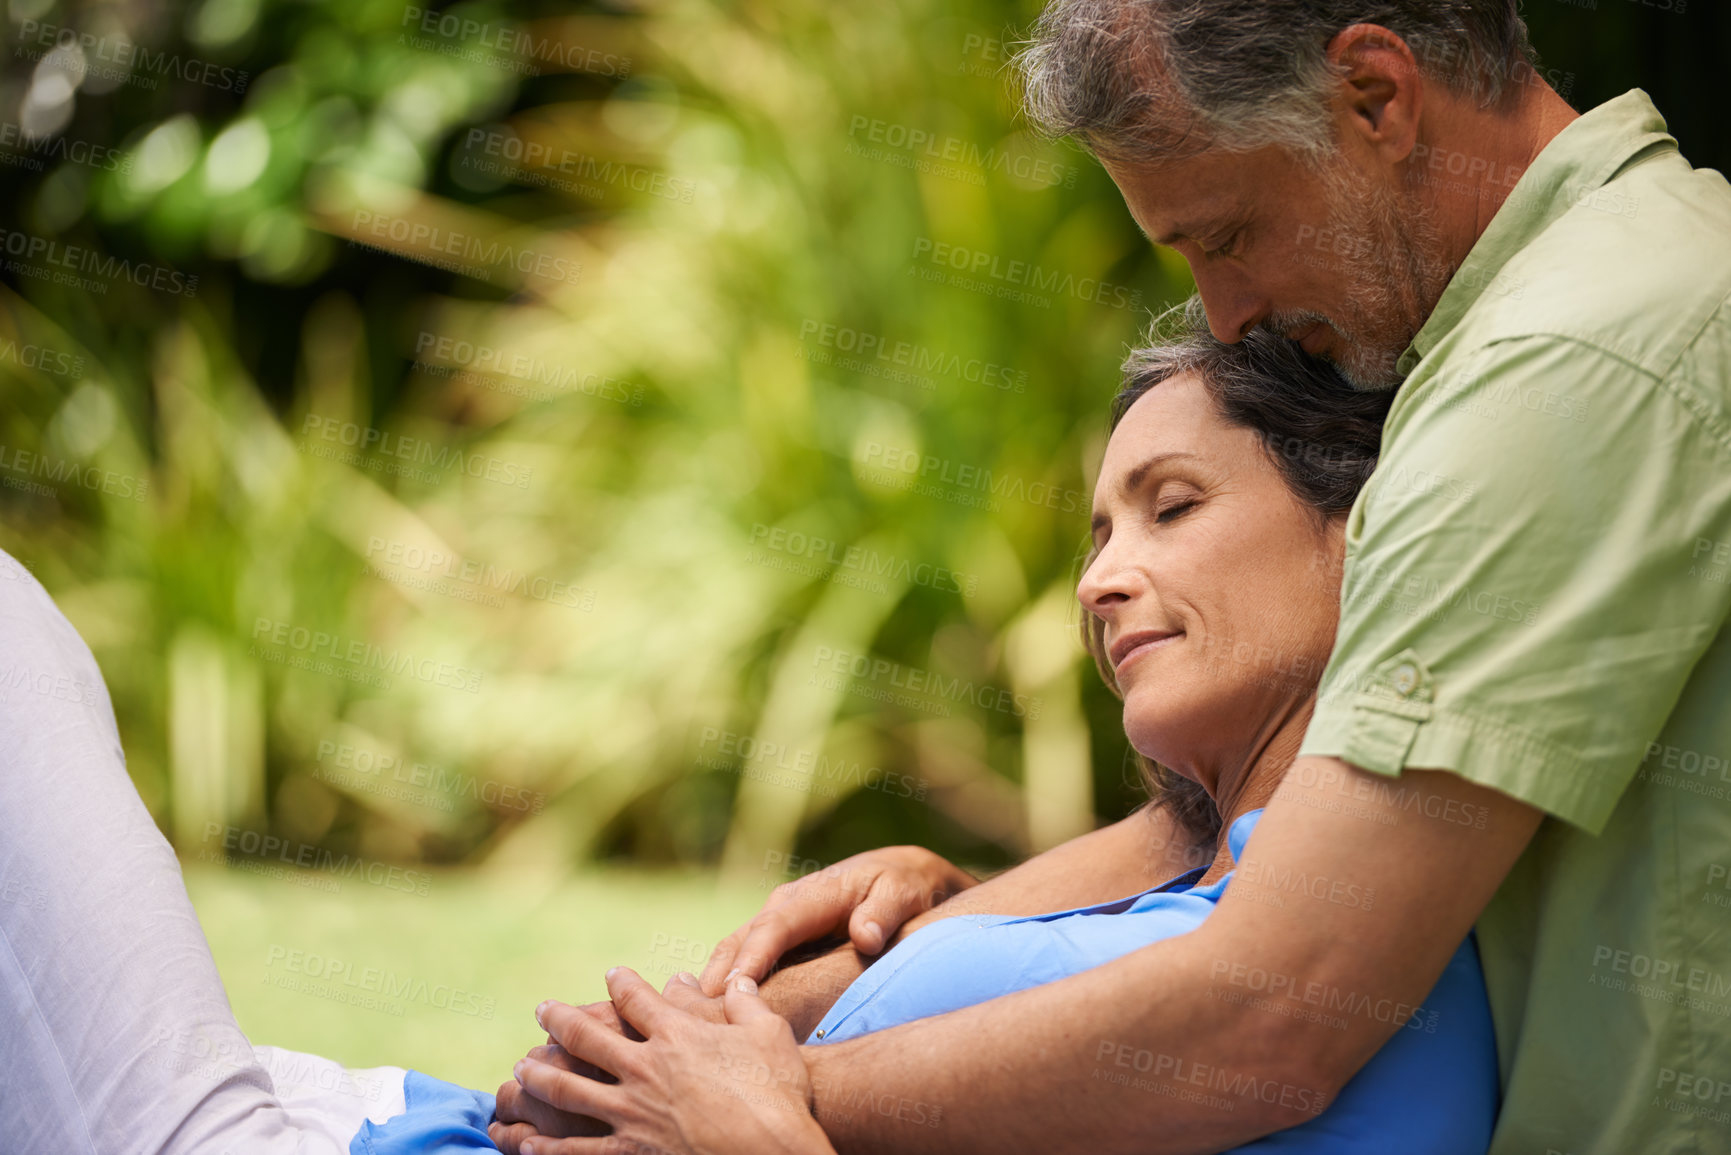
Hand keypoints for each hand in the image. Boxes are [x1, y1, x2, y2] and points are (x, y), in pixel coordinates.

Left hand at [499, 968, 834, 1154]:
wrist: (772, 1153)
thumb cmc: (779, 1095)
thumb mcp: (770, 1035)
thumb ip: (748, 1004)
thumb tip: (739, 978)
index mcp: (677, 1035)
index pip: (637, 1000)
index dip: (621, 984)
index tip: (611, 975)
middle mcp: (645, 1068)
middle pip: (587, 1037)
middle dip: (560, 1020)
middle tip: (541, 1010)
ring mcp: (632, 1113)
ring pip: (570, 1089)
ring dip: (541, 1077)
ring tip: (520, 1069)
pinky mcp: (630, 1153)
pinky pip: (577, 1150)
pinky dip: (548, 1145)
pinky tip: (526, 1142)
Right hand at [698, 845, 973, 993]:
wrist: (904, 877)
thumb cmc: (904, 887)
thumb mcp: (903, 893)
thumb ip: (884, 912)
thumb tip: (866, 935)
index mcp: (813, 895)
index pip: (775, 928)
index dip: (752, 958)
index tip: (730, 990)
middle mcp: (785, 906)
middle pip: (741, 942)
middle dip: (716, 977)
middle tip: (691, 1017)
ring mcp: (776, 923)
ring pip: (734, 952)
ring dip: (711, 984)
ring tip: (690, 1023)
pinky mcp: (777, 941)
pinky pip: (744, 962)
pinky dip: (724, 985)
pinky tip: (712, 1018)